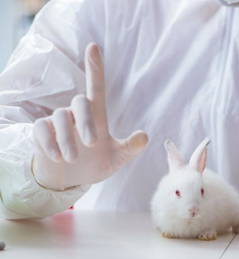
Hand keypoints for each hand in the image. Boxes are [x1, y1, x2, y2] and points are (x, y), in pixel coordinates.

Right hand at [32, 43, 147, 189]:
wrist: (71, 181)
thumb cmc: (95, 164)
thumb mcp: (117, 158)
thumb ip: (130, 148)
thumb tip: (145, 136)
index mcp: (97, 117)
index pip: (96, 87)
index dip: (95, 67)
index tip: (94, 46)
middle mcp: (77, 115)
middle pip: (79, 102)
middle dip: (86, 122)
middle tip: (92, 144)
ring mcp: (58, 122)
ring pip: (60, 116)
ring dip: (67, 139)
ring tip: (72, 159)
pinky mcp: (42, 132)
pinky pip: (41, 127)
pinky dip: (49, 142)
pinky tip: (57, 157)